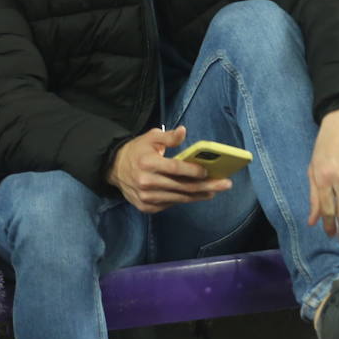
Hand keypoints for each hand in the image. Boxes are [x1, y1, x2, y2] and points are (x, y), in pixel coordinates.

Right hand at [106, 126, 232, 212]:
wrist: (114, 168)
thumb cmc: (137, 150)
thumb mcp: (151, 137)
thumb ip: (169, 137)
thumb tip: (183, 131)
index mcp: (147, 163)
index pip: (174, 169)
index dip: (192, 171)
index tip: (208, 171)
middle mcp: (146, 182)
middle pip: (181, 186)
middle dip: (206, 186)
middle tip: (224, 184)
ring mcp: (145, 197)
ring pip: (178, 198)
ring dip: (199, 195)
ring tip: (215, 191)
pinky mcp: (146, 207)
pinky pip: (170, 204)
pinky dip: (184, 199)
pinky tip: (197, 195)